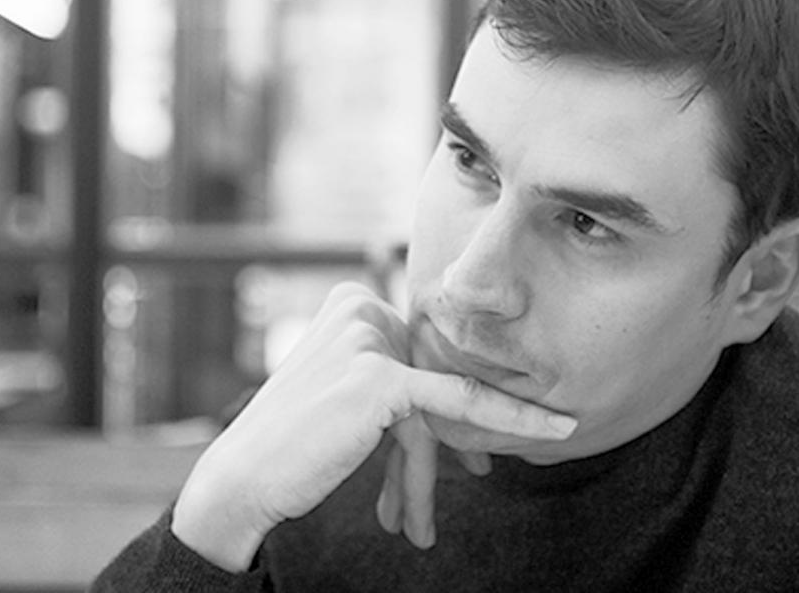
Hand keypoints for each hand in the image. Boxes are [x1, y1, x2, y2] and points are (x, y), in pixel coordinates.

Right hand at [170, 282, 576, 571]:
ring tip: (457, 498)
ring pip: (439, 403)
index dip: (450, 403)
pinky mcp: (379, 376)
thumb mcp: (346, 390)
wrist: (245, 477)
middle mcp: (362, 307)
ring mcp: (369, 338)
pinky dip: (512, 417)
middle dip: (455, 433)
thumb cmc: (293, 443)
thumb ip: (390, 373)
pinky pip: (459, 402)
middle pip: (431, 378)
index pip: (421, 351)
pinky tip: (552, 428)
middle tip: (479, 472)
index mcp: (353, 300)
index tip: (475, 446)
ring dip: (447, 457)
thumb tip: (447, 389)